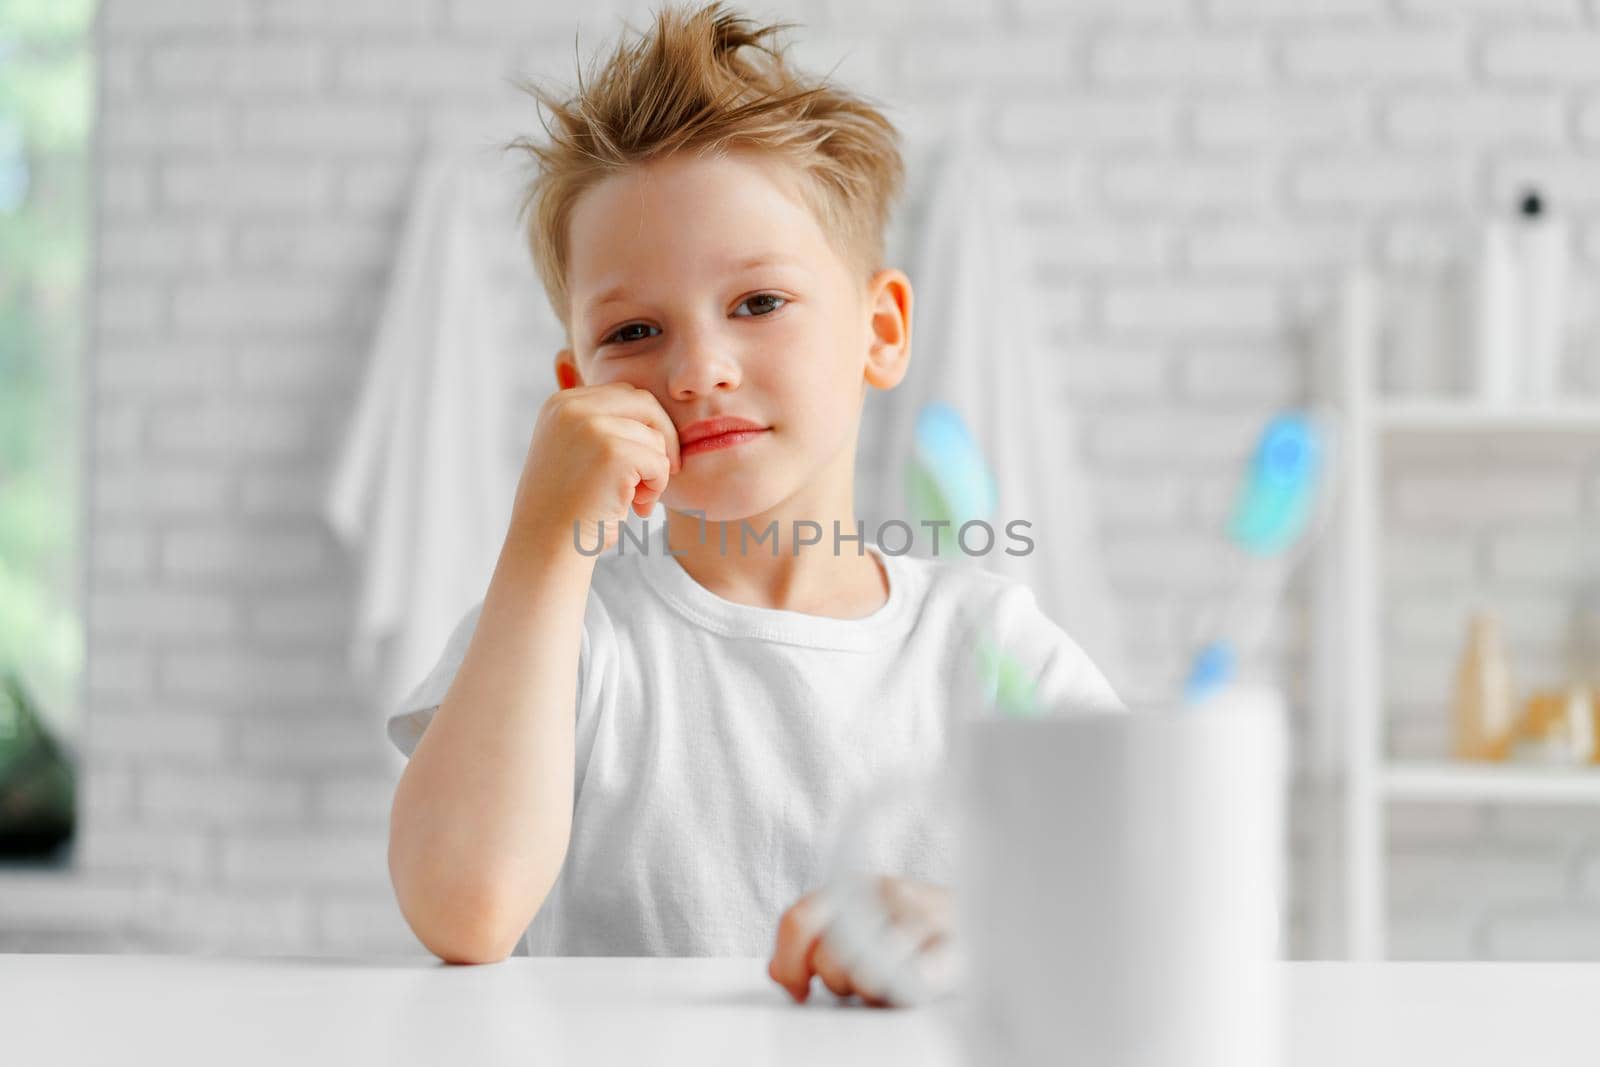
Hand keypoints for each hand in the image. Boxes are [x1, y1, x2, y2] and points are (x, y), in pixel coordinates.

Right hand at [510, 381, 681, 554]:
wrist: (546, 547)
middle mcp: (572, 408)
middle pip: (645, 404)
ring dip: (656, 473)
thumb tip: (650, 413)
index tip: (645, 459)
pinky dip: (657, 487)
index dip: (644, 426)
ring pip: (655, 438)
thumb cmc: (566, 507)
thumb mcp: (573, 451)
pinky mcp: (613, 453)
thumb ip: (598, 425)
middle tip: (657, 476)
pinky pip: (659, 462)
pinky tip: (636, 507)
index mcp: (560, 404)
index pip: (625, 395)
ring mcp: (592, 427)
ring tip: (636, 501)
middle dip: (662, 439)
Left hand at [767, 876, 951, 1007]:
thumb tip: (777, 971)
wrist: (999, 920)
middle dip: (837, 983)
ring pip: (867, 975)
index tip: (799, 989)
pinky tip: (916, 986)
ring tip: (894, 985)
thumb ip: (816, 942)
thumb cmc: (922, 931)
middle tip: (860, 986)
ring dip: (875, 993)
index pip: (799, 919)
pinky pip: (913, 981)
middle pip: (830, 955)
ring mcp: (922, 918)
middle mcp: (885, 894)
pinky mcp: (955, 948)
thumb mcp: (864, 922)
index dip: (790, 962)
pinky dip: (908, 990)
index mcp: (856, 885)